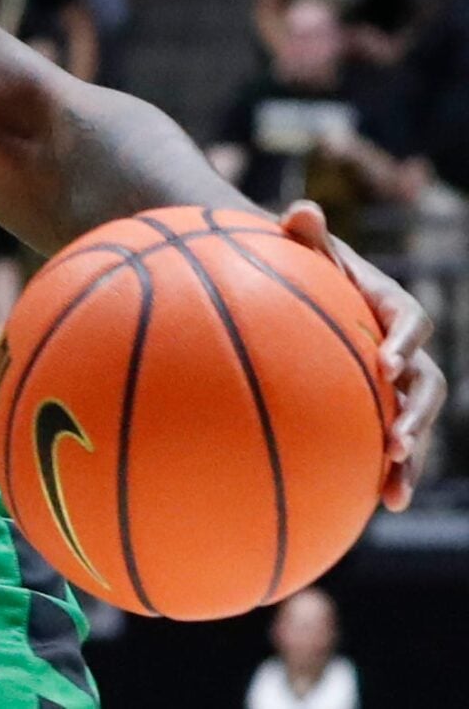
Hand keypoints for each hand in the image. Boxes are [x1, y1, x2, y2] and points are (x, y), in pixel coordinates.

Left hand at [283, 201, 447, 508]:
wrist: (289, 283)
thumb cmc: (291, 259)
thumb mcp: (296, 241)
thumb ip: (302, 229)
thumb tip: (302, 210)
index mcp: (387, 303)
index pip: (410, 319)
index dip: (406, 341)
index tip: (387, 364)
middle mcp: (400, 344)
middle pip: (426, 383)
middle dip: (417, 413)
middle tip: (398, 440)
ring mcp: (392, 379)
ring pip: (415, 420)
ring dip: (411, 455)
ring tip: (394, 490)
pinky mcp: (375, 406)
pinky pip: (387, 441)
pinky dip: (385, 470)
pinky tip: (373, 504)